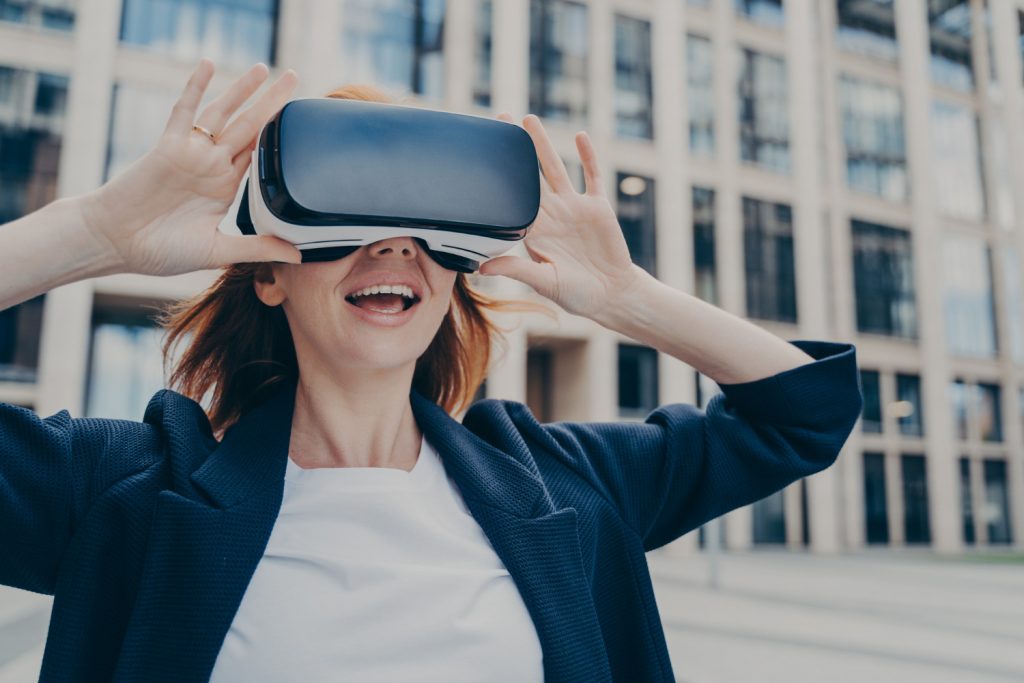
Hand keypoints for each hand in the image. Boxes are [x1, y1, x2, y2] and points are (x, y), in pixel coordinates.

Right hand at [81, 59, 301, 275]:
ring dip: (241, 89)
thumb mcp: (218, 250)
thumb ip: (257, 248)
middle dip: (271, 102)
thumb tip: (297, 258)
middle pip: (249, 125)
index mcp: (225, 187)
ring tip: (263, 67)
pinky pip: (185, 111)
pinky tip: (209, 65)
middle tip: (293, 78)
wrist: (114, 242)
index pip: (259, 154)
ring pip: (222, 113)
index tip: (301, 120)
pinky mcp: (168, 145)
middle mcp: (212, 165)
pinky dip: (196, 87)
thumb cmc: (161, 250)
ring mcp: (191, 153)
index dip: (278, 136)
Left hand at [477, 114, 644, 319]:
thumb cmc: (576, 294)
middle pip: (529, 174)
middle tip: (498, 121)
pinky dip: (587, 156)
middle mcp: (551, 214)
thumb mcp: (544, 282)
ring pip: (555, 168)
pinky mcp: (597, 207)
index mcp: (534, 231)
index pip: (511, 198)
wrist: (612, 295)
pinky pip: (592, 176)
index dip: (497, 178)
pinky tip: (579, 136)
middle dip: (515, 149)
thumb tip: (481, 267)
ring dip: (542, 144)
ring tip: (528, 120)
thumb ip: (516, 269)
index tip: (481, 156)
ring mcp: (574, 208)